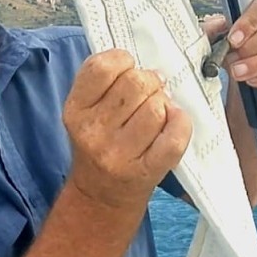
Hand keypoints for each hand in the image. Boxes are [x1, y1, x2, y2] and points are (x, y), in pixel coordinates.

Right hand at [62, 49, 192, 208]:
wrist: (101, 195)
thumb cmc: (99, 143)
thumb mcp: (86, 110)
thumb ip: (105, 82)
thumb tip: (151, 68)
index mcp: (76, 110)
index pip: (102, 67)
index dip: (123, 61)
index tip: (127, 70)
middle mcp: (93, 132)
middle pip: (136, 83)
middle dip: (150, 83)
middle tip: (148, 95)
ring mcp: (119, 154)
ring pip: (157, 107)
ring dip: (164, 105)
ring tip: (157, 114)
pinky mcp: (145, 170)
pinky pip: (174, 136)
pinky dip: (180, 124)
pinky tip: (173, 123)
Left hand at [201, 0, 256, 90]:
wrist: (246, 72)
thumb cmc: (239, 47)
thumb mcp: (222, 34)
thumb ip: (214, 29)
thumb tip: (213, 27)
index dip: (251, 21)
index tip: (233, 38)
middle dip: (253, 45)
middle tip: (234, 57)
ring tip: (238, 72)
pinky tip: (253, 80)